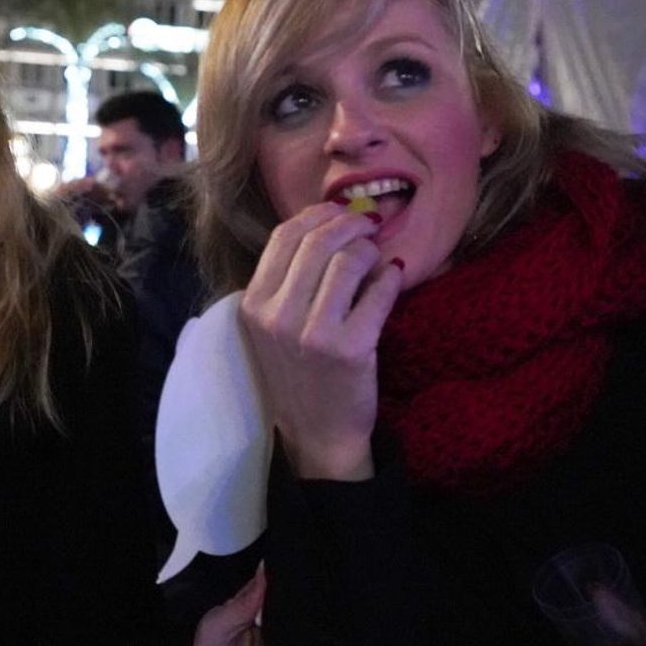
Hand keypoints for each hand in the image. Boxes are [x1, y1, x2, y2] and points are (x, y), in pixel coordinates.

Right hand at [238, 204, 401, 480]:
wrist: (316, 432)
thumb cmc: (297, 373)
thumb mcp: (271, 325)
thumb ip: (287, 280)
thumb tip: (328, 224)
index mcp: (253, 304)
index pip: (283, 236)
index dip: (317, 214)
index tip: (339, 213)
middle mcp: (277, 316)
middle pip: (318, 241)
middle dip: (350, 223)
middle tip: (369, 225)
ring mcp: (313, 333)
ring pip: (349, 261)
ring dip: (370, 251)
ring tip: (376, 259)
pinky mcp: (351, 348)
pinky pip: (378, 292)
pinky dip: (390, 278)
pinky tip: (392, 278)